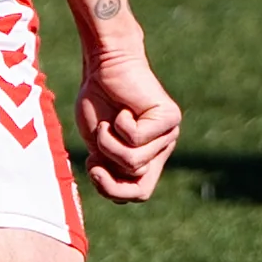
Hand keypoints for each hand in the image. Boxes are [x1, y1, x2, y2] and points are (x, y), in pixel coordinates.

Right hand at [75, 26, 180, 205]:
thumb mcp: (98, 147)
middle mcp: (163, 149)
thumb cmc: (98, 103)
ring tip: (106, 124)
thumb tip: (120, 195)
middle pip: (140, 186)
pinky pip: (136, 139)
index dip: (112, 190)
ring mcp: (169, 134)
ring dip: (107, 145)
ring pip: (134, 162)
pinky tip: (121, 110)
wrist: (103, 66)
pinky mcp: (169, 118)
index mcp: (148, 159)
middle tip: (93, 159)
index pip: (139, 194)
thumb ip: (109, 170)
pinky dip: (117, 126)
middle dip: (110, 178)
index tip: (92, 169)